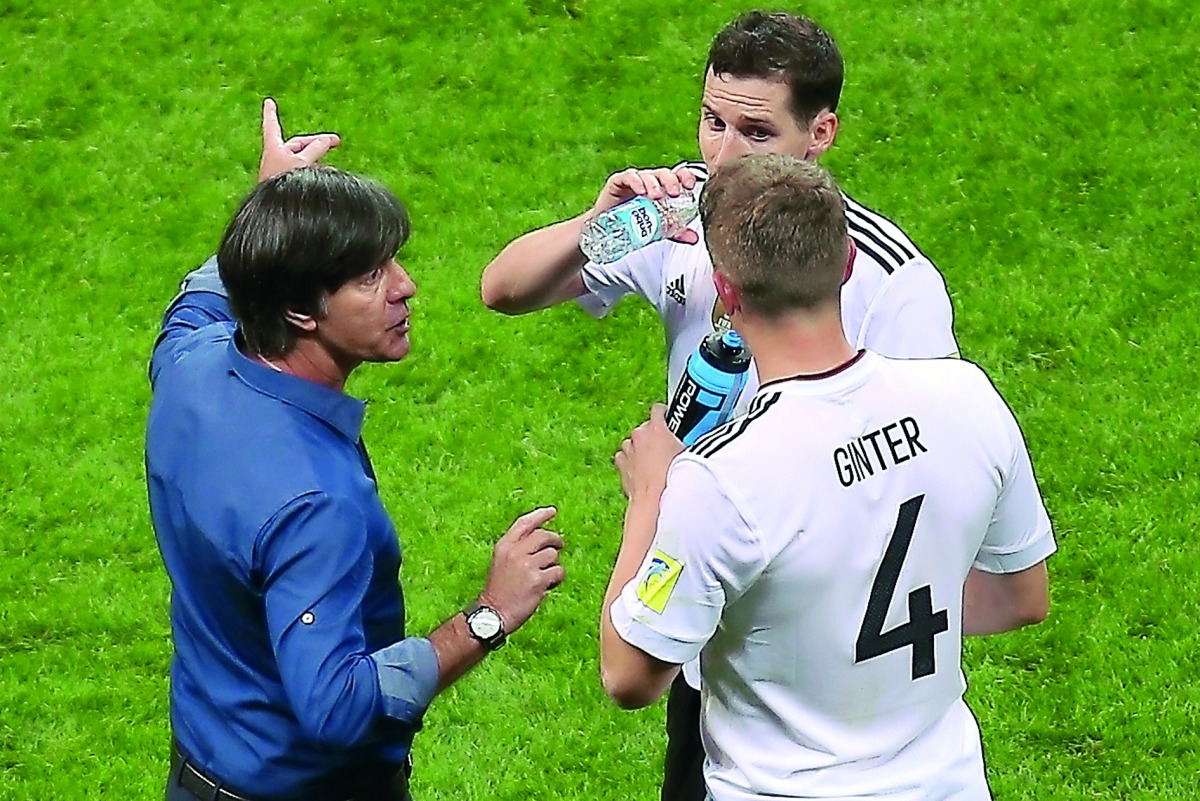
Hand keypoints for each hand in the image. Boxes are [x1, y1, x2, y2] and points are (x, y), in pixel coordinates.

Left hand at [257, 97, 341, 182]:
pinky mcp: (284, 184)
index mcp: (274, 147)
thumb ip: (316, 149)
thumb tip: (326, 141)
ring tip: (332, 167)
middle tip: (336, 142)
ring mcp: (279, 171)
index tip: (268, 101)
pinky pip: (301, 172)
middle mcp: (275, 157)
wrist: (276, 211)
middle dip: (316, 143)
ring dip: (317, 160)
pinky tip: (325, 178)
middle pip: (297, 144)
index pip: (272, 124)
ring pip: (301, 160)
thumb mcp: (304, 163)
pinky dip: (313, 172)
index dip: (271, 112)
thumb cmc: (285, 184)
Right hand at [478, 507, 564, 633]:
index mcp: (504, 546)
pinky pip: (558, 572)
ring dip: (553, 565)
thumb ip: (517, 549)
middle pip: (543, 536)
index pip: (524, 523)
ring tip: (545, 577)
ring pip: (552, 555)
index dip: (540, 515)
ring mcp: (527, 566)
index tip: (552, 511)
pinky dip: (557, 579)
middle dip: (555, 541)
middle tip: (559, 547)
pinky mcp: (537, 580)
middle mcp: (515, 552)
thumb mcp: (501, 562)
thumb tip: (543, 540)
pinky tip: (547, 587)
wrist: (493, 614)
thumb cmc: (499, 590)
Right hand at [589, 167, 699, 244]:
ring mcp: (635, 180)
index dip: (685, 177)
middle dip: (671, 180)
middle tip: (674, 192)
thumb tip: (694, 238)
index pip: (678, 176)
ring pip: (648, 175)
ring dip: (654, 183)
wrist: (609, 231)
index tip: (690, 185)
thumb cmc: (635, 224)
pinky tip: (640, 191)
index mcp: (663, 188)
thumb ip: (677, 232)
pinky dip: (636, 182)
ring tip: (656, 196)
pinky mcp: (619, 181)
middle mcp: (651, 182)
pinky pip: (629, 177)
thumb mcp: (660, 229)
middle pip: (664, 174)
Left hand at [614, 404, 683, 501]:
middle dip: (655, 435)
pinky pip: (625, 456)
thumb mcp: (689, 456)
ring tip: (655, 462)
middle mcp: (639, 435)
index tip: (671, 421)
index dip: (666, 414)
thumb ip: (689, 443)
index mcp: (657, 428)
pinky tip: (642, 470)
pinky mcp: (621, 464)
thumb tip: (701, 441)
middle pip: (647, 427)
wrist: (653, 502)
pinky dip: (631, 460)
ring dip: (643, 448)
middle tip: (669, 449)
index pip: (659, 409)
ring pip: (635, 442)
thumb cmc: (672, 479)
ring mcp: (628, 449)